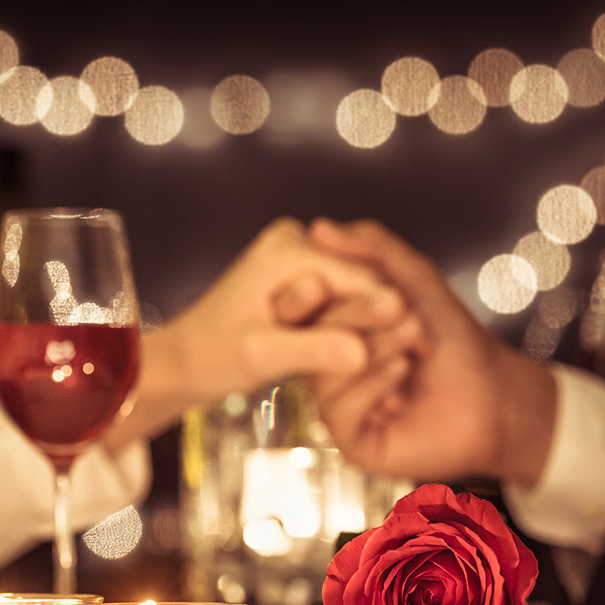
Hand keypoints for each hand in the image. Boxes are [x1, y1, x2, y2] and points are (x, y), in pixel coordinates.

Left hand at [105, 217, 409, 440]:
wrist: (182, 363)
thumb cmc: (211, 357)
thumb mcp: (262, 356)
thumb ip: (313, 351)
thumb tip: (363, 355)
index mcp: (288, 248)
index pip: (360, 278)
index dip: (390, 313)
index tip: (422, 345)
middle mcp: (297, 241)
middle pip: (363, 282)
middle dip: (381, 320)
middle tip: (416, 355)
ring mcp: (300, 258)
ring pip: (357, 293)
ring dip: (370, 327)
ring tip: (400, 361)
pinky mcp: (302, 278)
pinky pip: (343, 302)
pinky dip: (354, 329)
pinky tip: (371, 358)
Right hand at [304, 219, 556, 486]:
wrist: (495, 393)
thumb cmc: (456, 341)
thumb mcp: (414, 280)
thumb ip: (372, 249)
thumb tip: (319, 228)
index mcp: (335, 332)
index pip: (304, 305)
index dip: (327, 288)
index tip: (364, 279)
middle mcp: (330, 368)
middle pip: (312, 336)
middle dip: (360, 314)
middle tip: (403, 308)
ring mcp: (340, 406)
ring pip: (325, 372)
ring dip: (374, 346)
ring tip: (415, 338)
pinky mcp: (354, 441)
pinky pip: (339, 410)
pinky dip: (372, 384)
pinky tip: (403, 370)